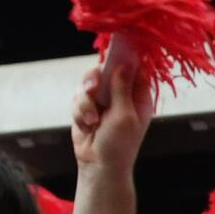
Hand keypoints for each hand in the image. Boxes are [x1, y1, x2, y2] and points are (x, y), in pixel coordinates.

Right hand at [71, 59, 150, 183]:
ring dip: (85, 102)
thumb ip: (122, 88)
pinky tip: (86, 126)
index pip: (134, 68)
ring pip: (86, 84)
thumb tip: (123, 64)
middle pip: (105, 70)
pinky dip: (79, 111)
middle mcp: (120, 95)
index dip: (125, 57)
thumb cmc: (119, 145)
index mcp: (138, 96)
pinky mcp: (86, 107)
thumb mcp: (124, 115)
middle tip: (92, 89)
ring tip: (91, 120)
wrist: (99, 166)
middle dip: (94, 80)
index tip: (115, 47)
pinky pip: (77, 98)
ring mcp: (102, 100)